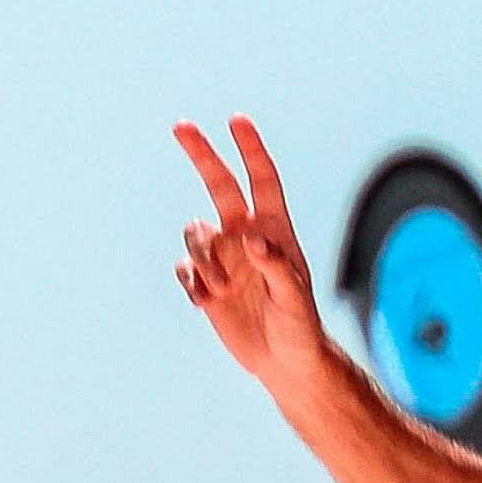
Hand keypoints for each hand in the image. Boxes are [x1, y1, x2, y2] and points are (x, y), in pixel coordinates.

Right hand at [172, 117, 324, 386]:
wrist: (285, 362)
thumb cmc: (300, 328)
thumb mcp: (294, 300)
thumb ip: (276, 266)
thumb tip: (252, 238)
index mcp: (275, 231)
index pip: (263, 181)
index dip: (251, 150)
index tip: (237, 120)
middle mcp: (245, 236)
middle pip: (219, 185)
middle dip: (202, 154)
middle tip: (181, 125)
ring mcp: (224, 257)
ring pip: (194, 232)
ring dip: (201, 259)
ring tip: (223, 291)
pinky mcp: (205, 281)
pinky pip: (184, 269)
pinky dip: (193, 285)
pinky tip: (211, 304)